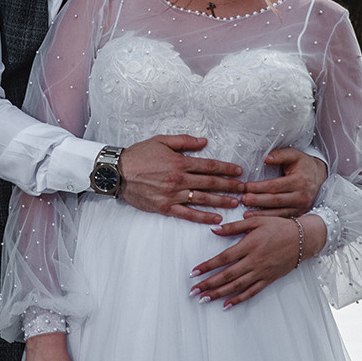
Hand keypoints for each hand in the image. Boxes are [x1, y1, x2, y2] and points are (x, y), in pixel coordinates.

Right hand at [117, 134, 247, 223]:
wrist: (117, 172)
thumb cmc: (138, 155)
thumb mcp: (161, 141)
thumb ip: (184, 141)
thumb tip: (204, 142)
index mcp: (179, 162)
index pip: (209, 166)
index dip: (226, 169)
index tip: (238, 171)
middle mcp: (179, 179)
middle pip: (210, 183)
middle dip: (229, 186)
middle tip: (244, 189)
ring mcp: (173, 195)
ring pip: (203, 199)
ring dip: (221, 201)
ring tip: (235, 203)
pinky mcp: (165, 207)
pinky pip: (188, 214)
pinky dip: (203, 217)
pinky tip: (216, 219)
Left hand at [191, 213, 326, 307]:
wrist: (303, 239)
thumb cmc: (278, 227)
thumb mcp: (256, 221)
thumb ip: (234, 227)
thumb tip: (214, 229)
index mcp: (249, 245)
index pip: (223, 258)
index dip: (207, 266)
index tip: (193, 273)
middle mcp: (254, 261)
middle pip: (227, 275)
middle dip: (208, 284)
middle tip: (193, 291)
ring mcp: (262, 272)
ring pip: (237, 286)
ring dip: (219, 294)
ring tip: (205, 299)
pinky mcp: (269, 279)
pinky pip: (252, 292)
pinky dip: (239, 299)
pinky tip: (227, 304)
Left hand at [239, 147, 327, 216]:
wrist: (320, 176)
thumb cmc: (303, 164)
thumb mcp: (294, 155)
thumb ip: (280, 154)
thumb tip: (265, 158)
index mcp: (300, 180)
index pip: (275, 185)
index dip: (258, 187)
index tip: (245, 186)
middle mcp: (302, 196)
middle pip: (275, 200)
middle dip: (257, 200)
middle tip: (243, 199)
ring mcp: (302, 207)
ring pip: (278, 212)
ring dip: (261, 214)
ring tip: (246, 214)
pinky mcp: (300, 213)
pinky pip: (283, 218)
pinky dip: (270, 220)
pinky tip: (258, 221)